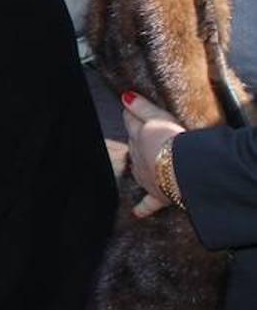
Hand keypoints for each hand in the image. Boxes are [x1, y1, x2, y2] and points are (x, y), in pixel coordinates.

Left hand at [123, 91, 184, 217]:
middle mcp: (138, 157)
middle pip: (134, 145)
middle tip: (146, 135)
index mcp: (139, 137)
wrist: (184, 171)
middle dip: (138, 140)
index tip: (131, 109)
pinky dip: (143, 208)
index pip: (132, 122)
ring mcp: (147, 177)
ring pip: (138, 169)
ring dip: (140, 166)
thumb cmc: (175, 142)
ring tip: (145, 162)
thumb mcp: (159, 118)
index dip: (132, 114)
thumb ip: (141, 107)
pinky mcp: (159, 194)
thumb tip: (124, 96)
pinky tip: (136, 213)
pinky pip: (149, 203)